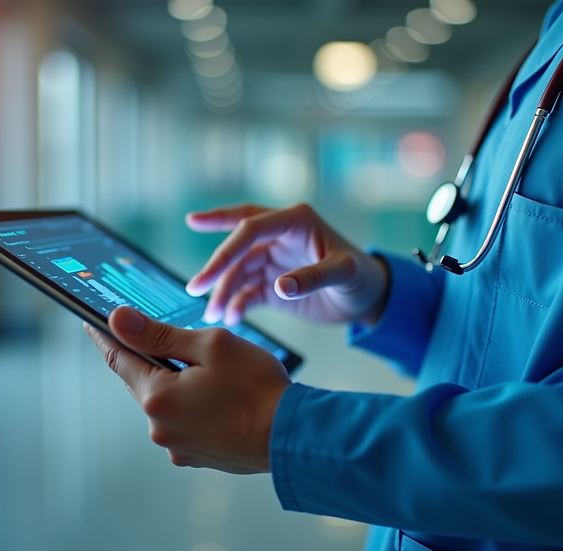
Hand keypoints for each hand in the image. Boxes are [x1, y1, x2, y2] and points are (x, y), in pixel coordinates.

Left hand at [84, 306, 290, 473]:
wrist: (293, 436)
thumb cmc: (257, 387)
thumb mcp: (210, 346)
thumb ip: (160, 334)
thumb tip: (118, 319)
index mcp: (158, 397)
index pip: (118, 358)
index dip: (104, 336)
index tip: (91, 321)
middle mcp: (159, 428)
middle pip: (142, 381)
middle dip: (153, 359)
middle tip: (169, 340)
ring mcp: (177, 446)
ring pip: (165, 402)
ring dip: (177, 384)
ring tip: (212, 373)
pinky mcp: (196, 456)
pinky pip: (183, 423)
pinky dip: (192, 406)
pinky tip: (220, 398)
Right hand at [185, 203, 389, 325]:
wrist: (369, 298)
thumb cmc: (361, 277)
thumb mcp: (343, 274)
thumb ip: (313, 278)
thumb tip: (280, 286)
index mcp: (295, 221)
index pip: (253, 224)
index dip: (221, 222)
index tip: (193, 223)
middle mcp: (279, 237)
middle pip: (238, 246)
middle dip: (216, 265)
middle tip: (195, 286)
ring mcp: (273, 261)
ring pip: (238, 273)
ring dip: (223, 292)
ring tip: (213, 314)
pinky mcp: (272, 285)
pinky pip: (246, 292)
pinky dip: (236, 304)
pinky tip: (231, 318)